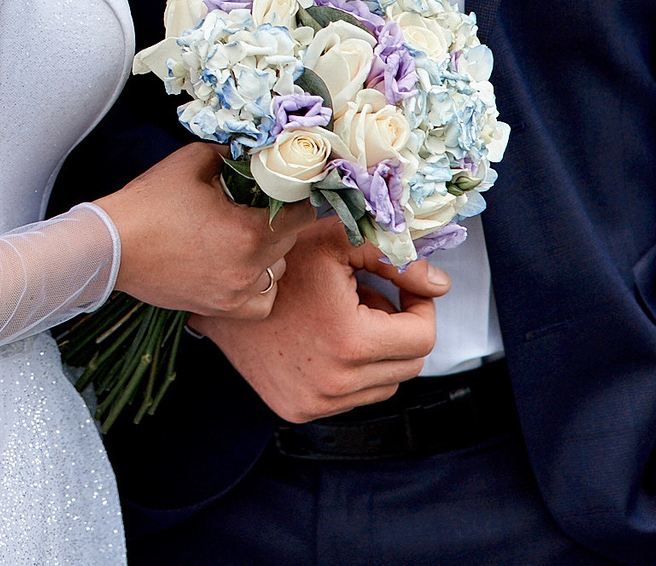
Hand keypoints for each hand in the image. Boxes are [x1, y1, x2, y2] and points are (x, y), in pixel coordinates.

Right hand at [92, 144, 308, 319]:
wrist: (111, 246)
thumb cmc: (149, 203)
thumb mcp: (192, 161)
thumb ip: (230, 156)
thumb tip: (252, 154)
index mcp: (249, 232)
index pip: (301, 215)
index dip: (295, 197)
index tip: (283, 189)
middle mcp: (248, 268)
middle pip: (288, 242)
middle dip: (278, 220)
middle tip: (254, 205)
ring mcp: (235, 293)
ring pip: (276, 271)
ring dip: (268, 252)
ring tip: (241, 235)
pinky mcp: (219, 308)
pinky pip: (260, 301)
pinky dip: (257, 285)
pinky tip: (239, 267)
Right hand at [194, 218, 447, 422]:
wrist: (215, 296)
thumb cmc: (275, 263)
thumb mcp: (335, 243)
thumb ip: (394, 258)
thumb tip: (440, 285)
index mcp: (350, 341)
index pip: (423, 337)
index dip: (419, 305)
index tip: (402, 286)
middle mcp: (336, 383)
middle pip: (409, 364)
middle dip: (401, 327)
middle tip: (374, 295)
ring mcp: (317, 402)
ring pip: (384, 384)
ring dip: (377, 351)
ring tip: (345, 316)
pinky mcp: (300, 411)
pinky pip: (353, 397)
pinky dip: (351, 370)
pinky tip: (325, 338)